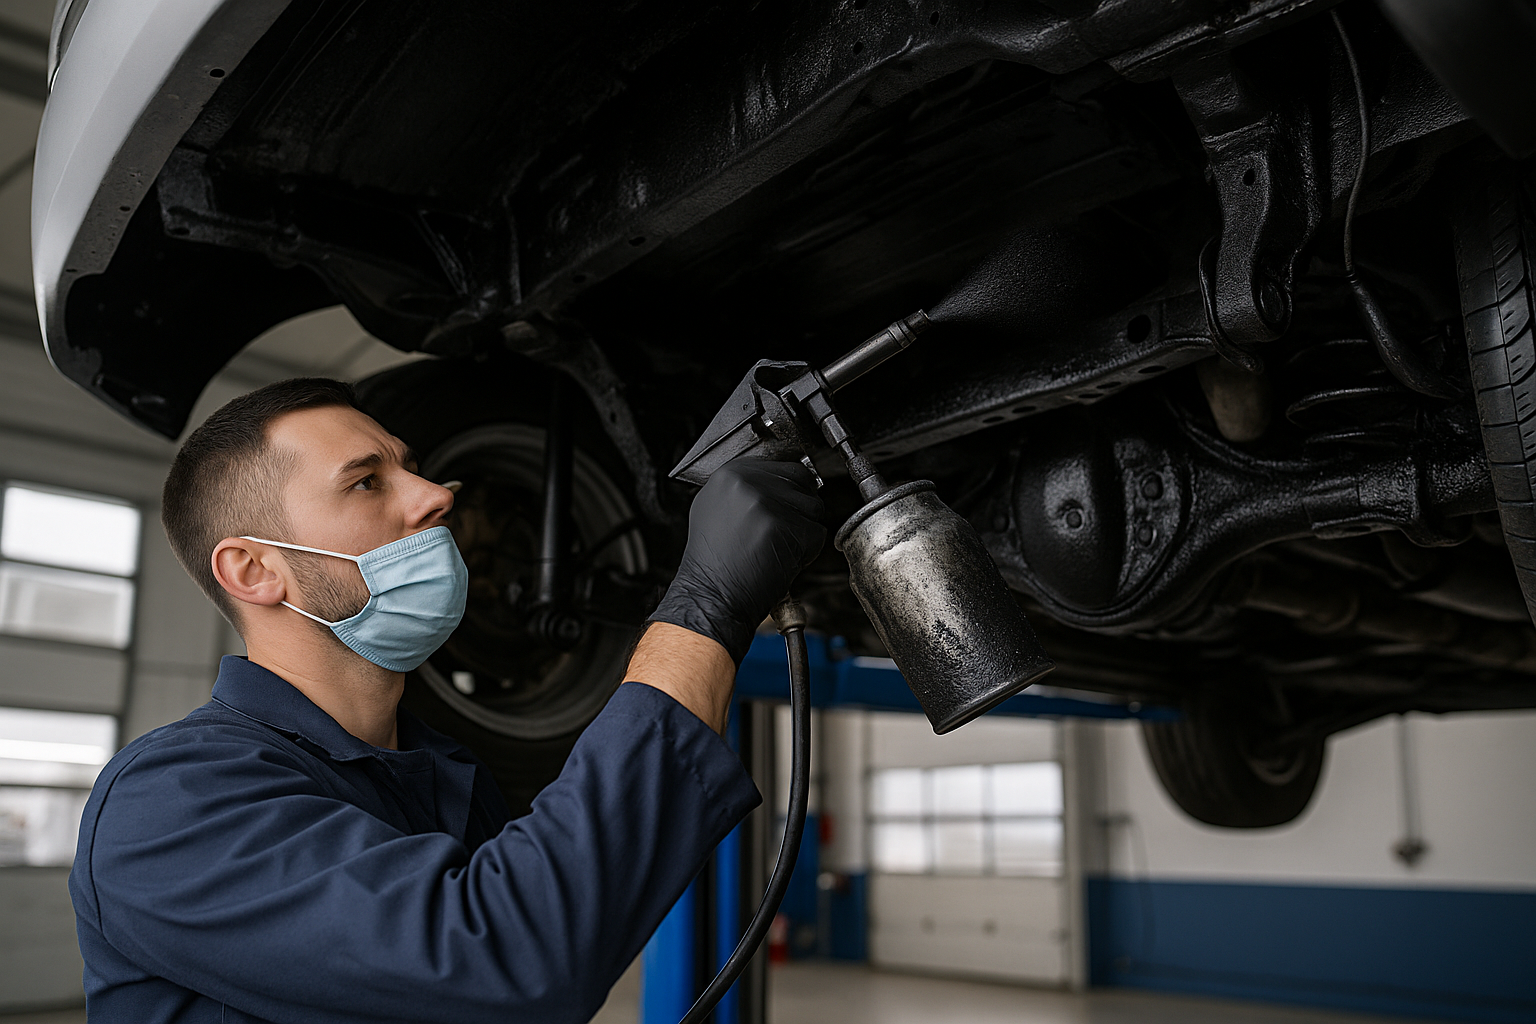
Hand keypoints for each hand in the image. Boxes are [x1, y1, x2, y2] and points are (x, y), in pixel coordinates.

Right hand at [649, 458, 825, 663]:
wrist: (711, 596)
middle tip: (778, 533)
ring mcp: (766, 503)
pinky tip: (780, 560)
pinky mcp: (784, 526)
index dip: (789, 492)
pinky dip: (806, 551)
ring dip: (803, 532)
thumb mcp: (717, 509)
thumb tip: (781, 481)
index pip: (784, 466)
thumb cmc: (715, 563)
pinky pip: (816, 533)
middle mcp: (747, 483)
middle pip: (802, 484)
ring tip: (775, 548)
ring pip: (813, 508)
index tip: (782, 508)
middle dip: (798, 509)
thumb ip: (748, 489)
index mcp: (730, 474)